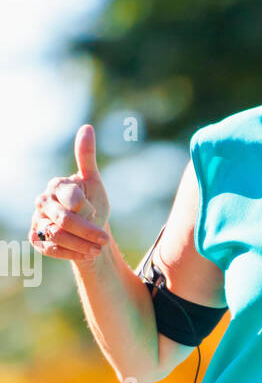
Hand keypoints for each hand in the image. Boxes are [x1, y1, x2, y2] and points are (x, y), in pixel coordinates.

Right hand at [29, 124, 111, 262]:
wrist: (87, 229)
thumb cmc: (91, 203)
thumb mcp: (94, 182)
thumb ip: (87, 158)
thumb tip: (86, 128)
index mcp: (56, 185)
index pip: (70, 197)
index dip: (86, 208)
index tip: (98, 211)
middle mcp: (43, 202)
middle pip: (64, 219)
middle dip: (87, 231)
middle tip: (104, 240)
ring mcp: (38, 220)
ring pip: (58, 235)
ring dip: (81, 245)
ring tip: (97, 250)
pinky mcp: (37, 238)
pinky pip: (49, 248)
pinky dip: (70, 253)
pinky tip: (86, 254)